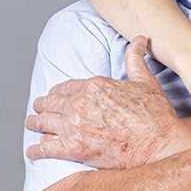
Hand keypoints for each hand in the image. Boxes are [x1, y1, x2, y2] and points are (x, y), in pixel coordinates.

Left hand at [25, 37, 190, 169]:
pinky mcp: (73, 149)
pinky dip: (36, 150)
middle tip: (38, 110)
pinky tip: (32, 151)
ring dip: (35, 124)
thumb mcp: (146, 82)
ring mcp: (74, 127)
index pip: (64, 87)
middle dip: (42, 106)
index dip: (56, 92)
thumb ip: (135, 59)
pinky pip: (45, 148)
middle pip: (49, 103)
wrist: (159, 144)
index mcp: (94, 85)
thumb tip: (140, 39)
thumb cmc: (155, 115)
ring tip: (31, 125)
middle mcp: (79, 104)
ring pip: (42, 123)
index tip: (53, 96)